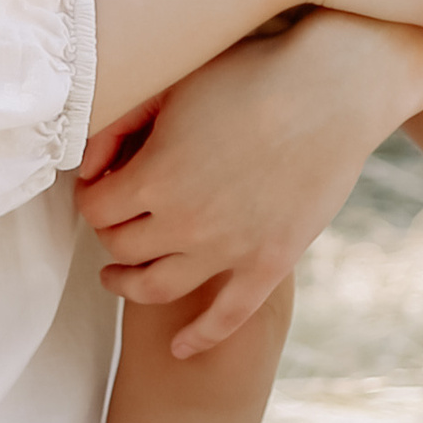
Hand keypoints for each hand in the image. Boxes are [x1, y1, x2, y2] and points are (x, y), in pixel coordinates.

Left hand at [77, 14, 422, 353]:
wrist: (334, 88)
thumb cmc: (249, 74)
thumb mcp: (172, 88)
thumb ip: (118, 129)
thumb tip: (88, 169)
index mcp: (155, 178)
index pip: (94, 211)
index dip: (90, 198)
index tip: (99, 189)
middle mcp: (185, 223)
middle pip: (121, 249)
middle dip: (110, 234)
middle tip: (114, 220)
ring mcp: (229, 250)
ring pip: (157, 289)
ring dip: (129, 286)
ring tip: (118, 277)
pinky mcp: (269, 263)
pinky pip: (226, 317)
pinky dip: (198, 338)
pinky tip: (179, 348)